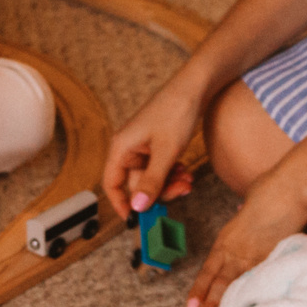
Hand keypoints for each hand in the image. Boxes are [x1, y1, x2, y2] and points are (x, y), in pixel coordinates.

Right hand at [103, 88, 202, 217]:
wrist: (195, 87)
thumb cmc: (176, 111)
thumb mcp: (166, 152)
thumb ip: (152, 181)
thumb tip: (138, 206)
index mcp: (121, 148)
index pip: (112, 184)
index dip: (121, 203)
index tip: (136, 219)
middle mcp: (128, 148)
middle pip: (136, 184)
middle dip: (159, 191)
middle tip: (179, 191)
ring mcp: (143, 147)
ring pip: (152, 178)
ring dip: (169, 183)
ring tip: (187, 180)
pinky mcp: (156, 145)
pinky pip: (160, 168)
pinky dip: (173, 173)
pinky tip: (186, 172)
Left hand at [185, 182, 306, 306]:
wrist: (288, 189)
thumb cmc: (270, 190)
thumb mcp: (247, 206)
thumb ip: (243, 218)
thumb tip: (242, 214)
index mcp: (227, 238)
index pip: (209, 269)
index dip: (200, 288)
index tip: (191, 305)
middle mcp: (236, 250)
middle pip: (219, 281)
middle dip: (209, 302)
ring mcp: (254, 256)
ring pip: (235, 285)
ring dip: (225, 304)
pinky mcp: (272, 259)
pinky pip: (260, 282)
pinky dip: (253, 297)